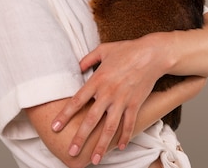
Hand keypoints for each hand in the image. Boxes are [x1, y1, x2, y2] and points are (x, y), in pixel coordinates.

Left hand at [51, 33, 169, 162]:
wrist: (152, 54)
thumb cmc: (127, 50)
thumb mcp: (103, 50)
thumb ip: (87, 59)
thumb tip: (77, 67)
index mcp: (97, 80)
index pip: (77, 101)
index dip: (65, 115)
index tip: (55, 127)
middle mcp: (108, 93)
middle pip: (91, 119)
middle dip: (80, 137)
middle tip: (71, 152)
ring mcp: (122, 101)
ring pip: (109, 128)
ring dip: (101, 145)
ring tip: (95, 159)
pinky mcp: (135, 104)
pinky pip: (128, 124)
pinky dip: (124, 137)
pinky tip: (119, 147)